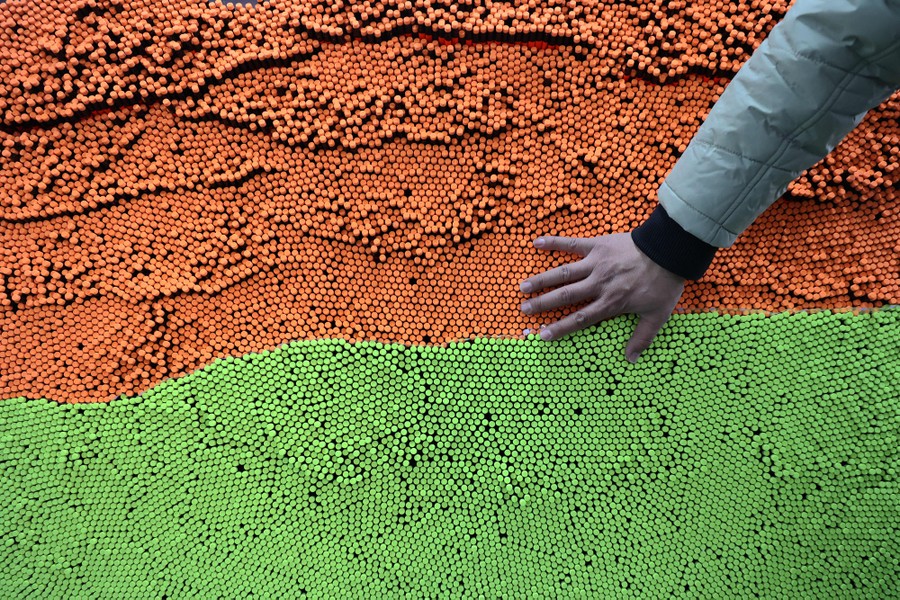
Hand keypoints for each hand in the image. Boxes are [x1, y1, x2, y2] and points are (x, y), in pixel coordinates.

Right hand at [519, 232, 685, 362]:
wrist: (668, 251)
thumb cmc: (663, 284)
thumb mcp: (657, 316)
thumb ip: (642, 338)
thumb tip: (631, 360)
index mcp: (610, 303)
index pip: (580, 319)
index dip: (560, 328)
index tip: (542, 335)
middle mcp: (598, 284)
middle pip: (565, 296)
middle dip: (543, 304)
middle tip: (524, 309)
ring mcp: (595, 264)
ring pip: (563, 273)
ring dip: (542, 279)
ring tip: (523, 286)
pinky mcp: (597, 245)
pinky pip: (572, 243)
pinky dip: (554, 242)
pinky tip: (537, 242)